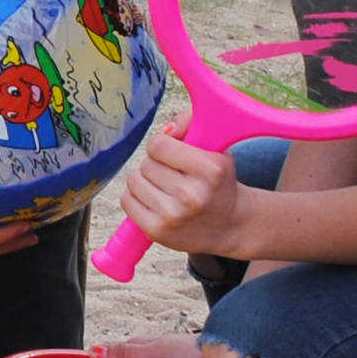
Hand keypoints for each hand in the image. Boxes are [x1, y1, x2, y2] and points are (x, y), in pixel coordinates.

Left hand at [118, 126, 263, 255]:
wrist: (229, 225)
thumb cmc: (218, 183)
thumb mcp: (216, 151)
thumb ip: (192, 126)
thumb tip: (167, 128)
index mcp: (210, 170)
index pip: (159, 145)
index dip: (161, 145)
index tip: (171, 151)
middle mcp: (192, 195)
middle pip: (146, 164)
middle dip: (156, 164)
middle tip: (172, 173)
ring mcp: (173, 216)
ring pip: (134, 180)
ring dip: (144, 180)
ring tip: (163, 186)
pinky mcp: (157, 231)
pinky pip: (127, 200)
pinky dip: (136, 197)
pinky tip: (154, 200)